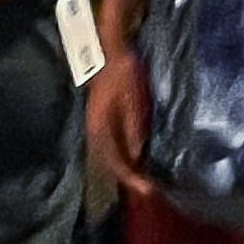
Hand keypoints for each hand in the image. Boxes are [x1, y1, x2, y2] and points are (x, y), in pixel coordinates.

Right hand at [87, 53, 152, 198]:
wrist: (109, 51)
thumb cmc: (121, 74)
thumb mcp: (132, 100)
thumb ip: (133, 129)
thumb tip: (137, 156)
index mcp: (100, 127)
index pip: (115, 161)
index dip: (131, 178)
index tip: (148, 190)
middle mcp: (95, 130)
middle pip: (110, 162)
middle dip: (128, 178)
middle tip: (147, 191)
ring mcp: (97, 125)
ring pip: (110, 156)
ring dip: (125, 170)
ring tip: (142, 181)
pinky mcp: (103, 120)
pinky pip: (112, 146)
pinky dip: (123, 157)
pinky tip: (134, 160)